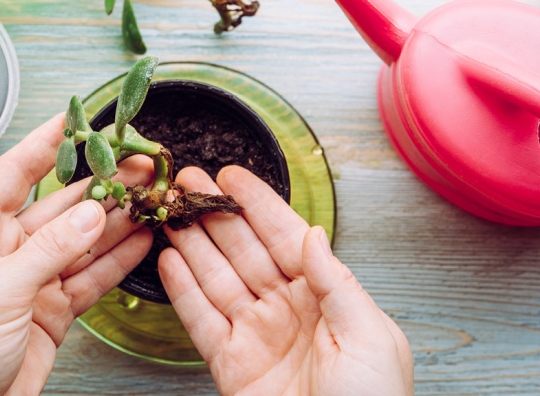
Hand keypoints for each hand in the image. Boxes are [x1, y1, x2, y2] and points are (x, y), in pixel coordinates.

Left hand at [0, 114, 152, 395]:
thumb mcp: (1, 289)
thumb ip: (52, 248)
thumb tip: (94, 212)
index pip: (14, 174)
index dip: (45, 144)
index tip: (74, 118)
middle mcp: (6, 249)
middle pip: (59, 206)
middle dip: (98, 185)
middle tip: (135, 165)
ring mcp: (33, 278)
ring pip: (81, 240)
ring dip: (115, 221)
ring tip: (148, 197)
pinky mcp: (54, 308)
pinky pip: (91, 276)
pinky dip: (117, 260)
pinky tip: (140, 240)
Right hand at [159, 166, 412, 395]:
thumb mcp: (371, 337)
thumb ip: (338, 282)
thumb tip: (314, 234)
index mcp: (324, 296)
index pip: (285, 237)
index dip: (257, 205)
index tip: (232, 177)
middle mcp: (286, 308)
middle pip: (243, 249)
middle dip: (214, 213)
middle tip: (187, 181)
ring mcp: (255, 334)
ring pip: (216, 277)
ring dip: (191, 242)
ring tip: (170, 211)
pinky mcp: (229, 363)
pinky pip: (200, 319)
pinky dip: (182, 290)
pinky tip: (168, 260)